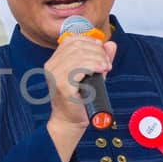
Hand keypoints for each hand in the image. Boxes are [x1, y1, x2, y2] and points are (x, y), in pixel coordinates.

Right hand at [44, 35, 115, 161]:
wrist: (70, 121)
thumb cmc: (79, 100)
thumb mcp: (93, 74)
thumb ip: (101, 58)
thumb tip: (110, 44)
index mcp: (55, 61)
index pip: (71, 40)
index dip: (90, 41)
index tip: (102, 51)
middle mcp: (51, 66)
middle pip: (77, 45)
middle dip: (97, 51)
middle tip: (106, 62)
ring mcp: (55, 75)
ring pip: (80, 55)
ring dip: (98, 58)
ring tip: (105, 67)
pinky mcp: (62, 85)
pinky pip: (79, 68)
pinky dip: (93, 66)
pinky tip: (101, 70)